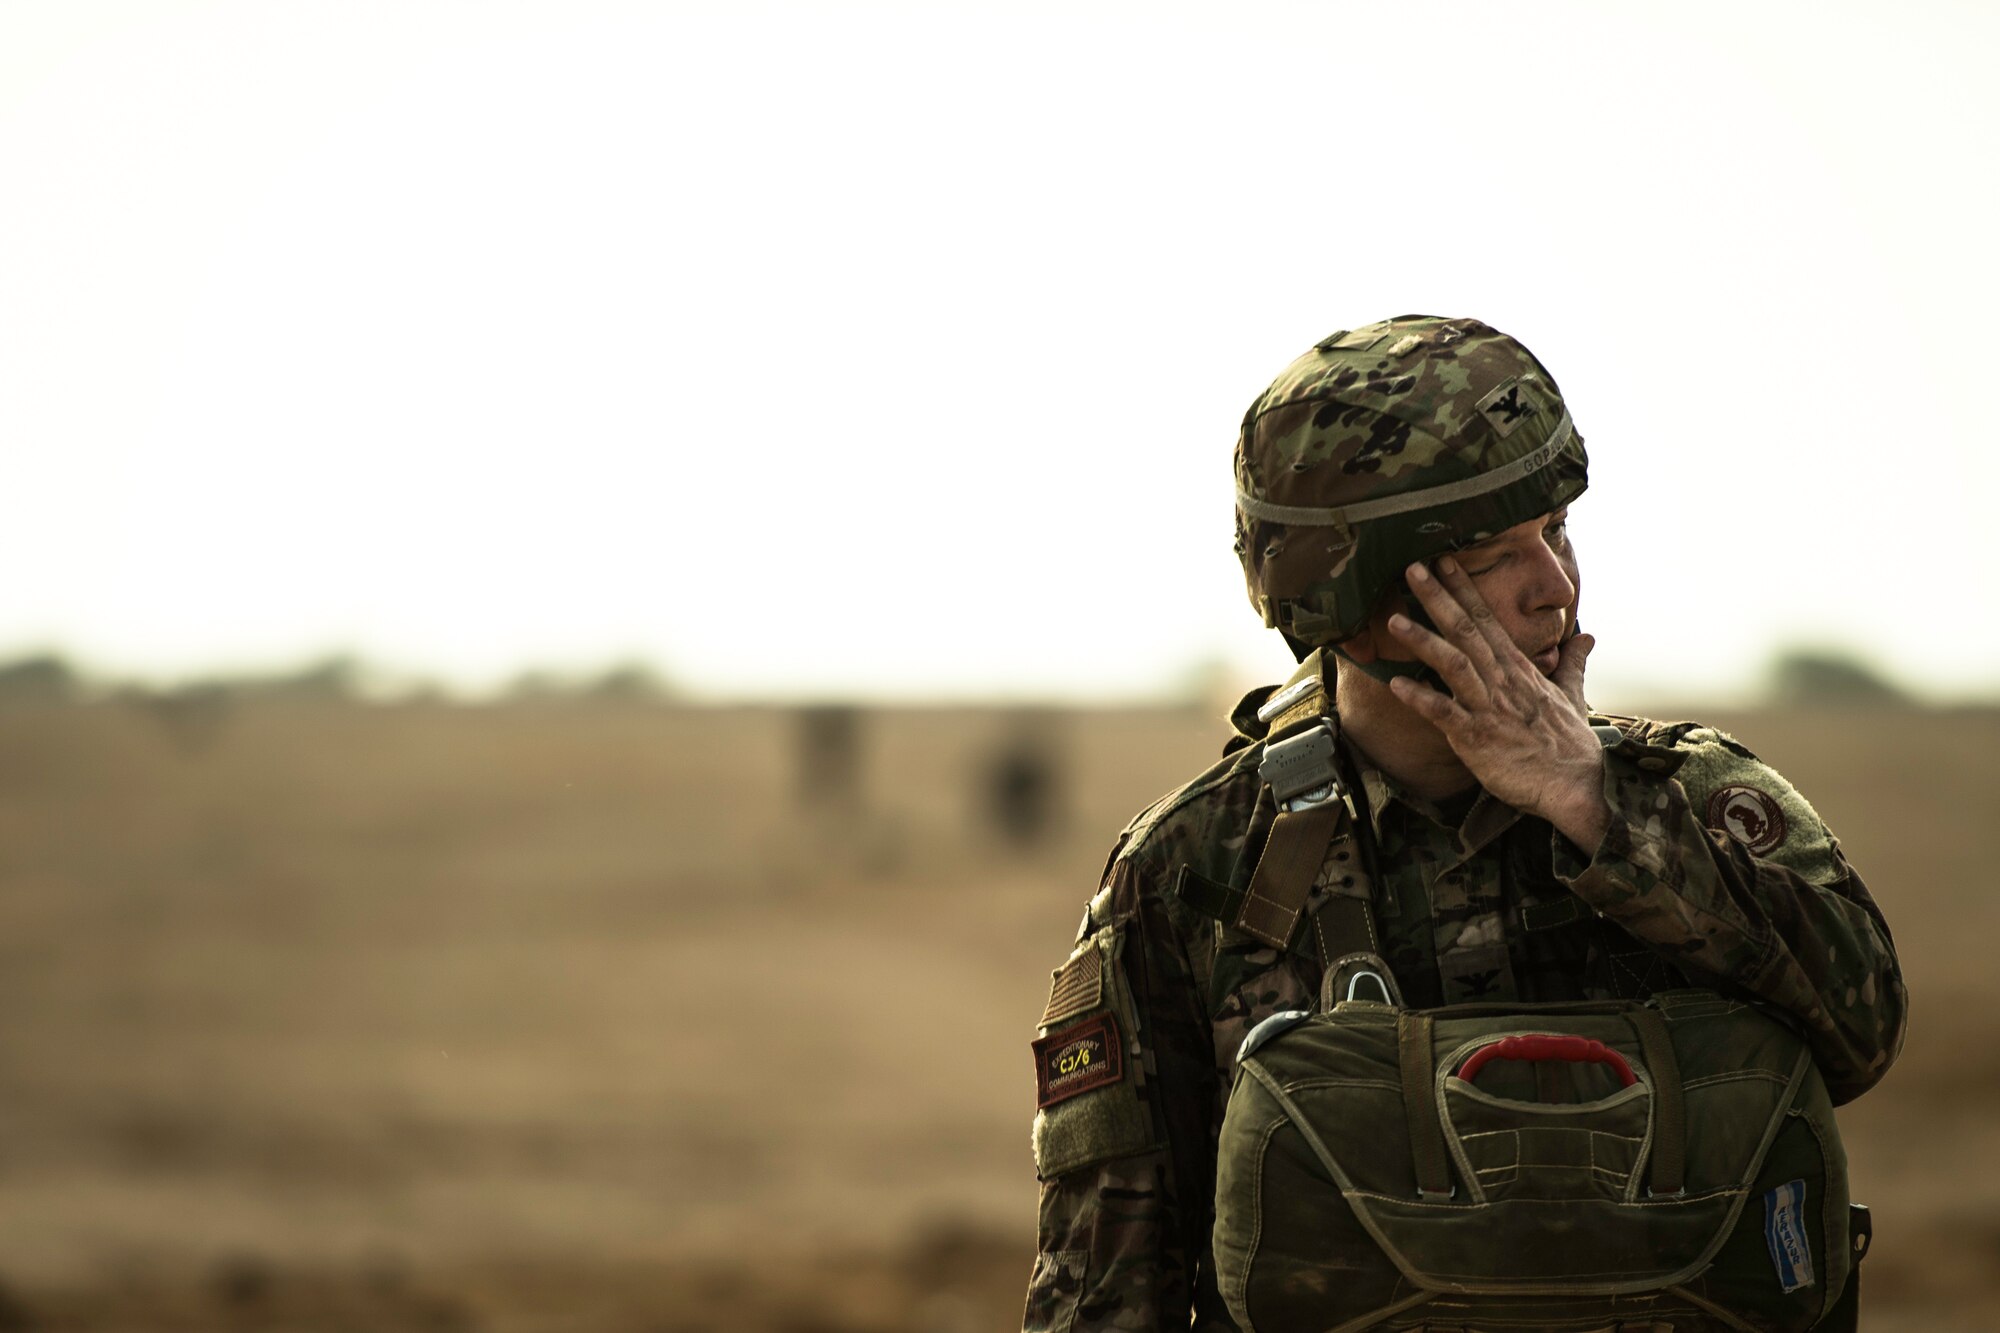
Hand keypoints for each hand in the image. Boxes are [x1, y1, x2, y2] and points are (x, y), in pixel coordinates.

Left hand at [1385, 557, 1610, 849]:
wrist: (1577, 786)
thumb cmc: (1570, 744)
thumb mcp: (1572, 695)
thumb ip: (1572, 662)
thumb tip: (1586, 636)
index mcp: (1518, 668)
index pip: (1487, 620)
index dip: (1464, 590)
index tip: (1443, 561)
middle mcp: (1502, 681)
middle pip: (1465, 631)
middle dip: (1438, 598)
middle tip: (1411, 568)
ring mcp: (1489, 708)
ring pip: (1453, 664)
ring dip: (1423, 641)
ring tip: (1394, 620)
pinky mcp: (1477, 738)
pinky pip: (1444, 714)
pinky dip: (1420, 699)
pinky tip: (1395, 684)